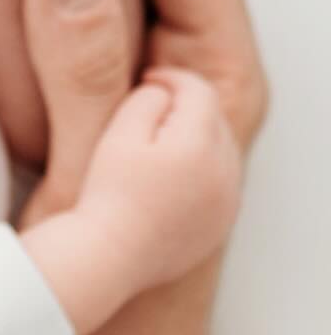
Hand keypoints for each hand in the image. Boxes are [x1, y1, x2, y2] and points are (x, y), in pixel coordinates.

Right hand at [75, 67, 241, 291]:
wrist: (110, 257)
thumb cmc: (107, 195)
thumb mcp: (118, 134)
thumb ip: (147, 100)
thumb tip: (165, 92)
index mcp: (200, 144)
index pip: (199, 90)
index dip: (172, 78)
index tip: (147, 80)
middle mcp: (225, 172)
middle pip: (215, 119)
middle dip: (187, 106)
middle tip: (150, 106)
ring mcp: (228, 201)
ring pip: (222, 150)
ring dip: (197, 137)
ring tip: (158, 142)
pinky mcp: (222, 224)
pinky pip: (221, 181)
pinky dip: (202, 169)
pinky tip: (168, 176)